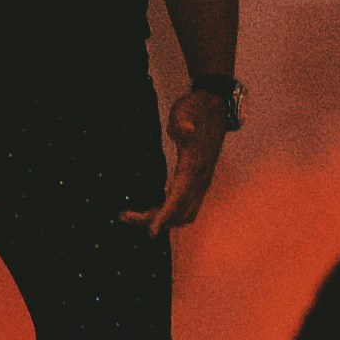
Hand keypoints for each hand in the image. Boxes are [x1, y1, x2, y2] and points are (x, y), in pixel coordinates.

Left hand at [125, 87, 236, 233]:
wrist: (215, 107)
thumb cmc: (196, 109)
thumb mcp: (186, 110)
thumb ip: (183, 121)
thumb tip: (184, 128)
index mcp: (194, 165)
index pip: (180, 197)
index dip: (165, 216)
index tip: (151, 232)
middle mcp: (201, 178)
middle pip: (179, 212)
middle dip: (154, 220)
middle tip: (124, 216)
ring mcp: (202, 182)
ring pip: (184, 212)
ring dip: (162, 218)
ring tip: (134, 215)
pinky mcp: (199, 181)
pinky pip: (186, 205)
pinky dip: (169, 211)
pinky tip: (152, 207)